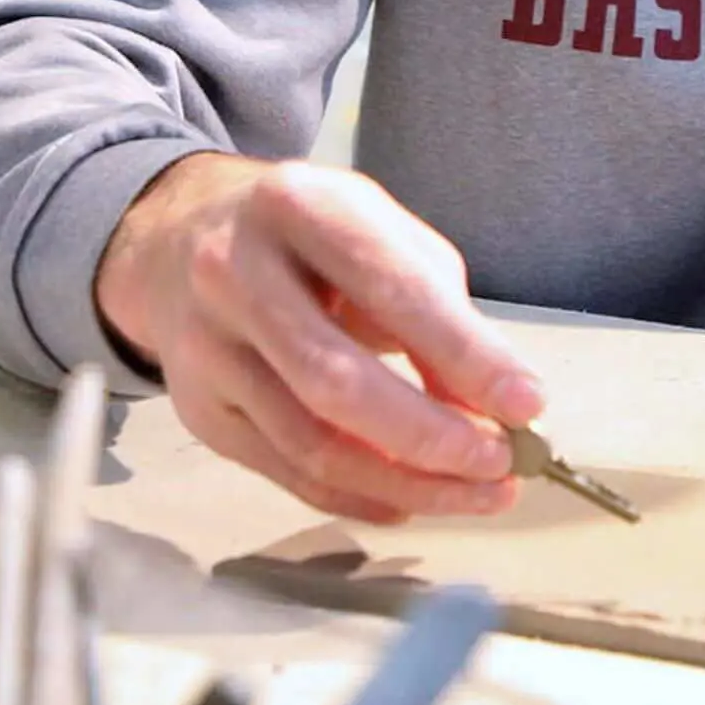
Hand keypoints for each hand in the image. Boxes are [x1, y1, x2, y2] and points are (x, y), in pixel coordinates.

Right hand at [94, 155, 545, 522]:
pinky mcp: (199, 411)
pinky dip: (360, 496)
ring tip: (477, 491)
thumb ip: (436, 303)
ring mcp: (205, 348)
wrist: (177, 238)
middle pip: (338, 382)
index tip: (527, 402)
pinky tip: (412, 498)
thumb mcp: (375, 227)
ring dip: (407, 484)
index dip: (464, 354)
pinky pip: (288, 473)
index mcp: (297, 206)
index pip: (390, 290)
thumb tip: (483, 403)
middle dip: (433, 437)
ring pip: (312, 444)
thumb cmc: (305, 235)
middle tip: (502, 463)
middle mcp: (235, 273)